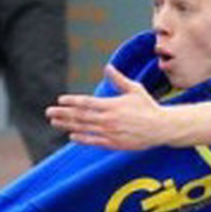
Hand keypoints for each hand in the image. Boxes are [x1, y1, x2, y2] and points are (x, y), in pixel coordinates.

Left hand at [46, 65, 170, 149]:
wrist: (162, 127)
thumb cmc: (148, 106)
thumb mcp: (134, 89)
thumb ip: (118, 80)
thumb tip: (107, 67)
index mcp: (112, 105)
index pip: (86, 103)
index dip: (71, 101)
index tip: (60, 99)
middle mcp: (108, 119)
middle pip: (80, 116)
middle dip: (62, 113)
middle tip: (48, 112)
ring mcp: (110, 132)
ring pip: (84, 128)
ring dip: (67, 125)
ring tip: (54, 122)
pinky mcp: (114, 144)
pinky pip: (94, 141)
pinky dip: (81, 138)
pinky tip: (71, 135)